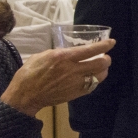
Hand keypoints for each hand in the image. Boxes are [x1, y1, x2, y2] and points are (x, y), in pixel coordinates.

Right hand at [0, 38, 114, 116]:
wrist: (25, 95)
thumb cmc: (30, 72)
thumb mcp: (43, 55)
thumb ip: (60, 53)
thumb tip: (70, 52)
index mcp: (64, 57)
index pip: (90, 50)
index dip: (104, 46)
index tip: (112, 42)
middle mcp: (73, 70)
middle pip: (100, 64)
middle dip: (107, 59)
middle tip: (105, 57)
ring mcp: (75, 83)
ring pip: (99, 76)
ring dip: (103, 71)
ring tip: (101, 67)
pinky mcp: (75, 94)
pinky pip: (92, 86)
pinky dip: (95, 81)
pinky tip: (92, 77)